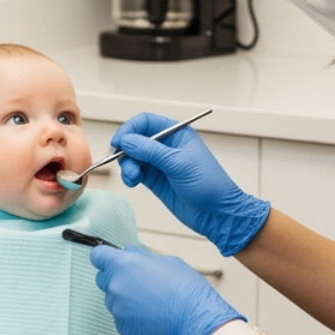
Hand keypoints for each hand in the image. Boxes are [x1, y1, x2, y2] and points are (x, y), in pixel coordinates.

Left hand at [90, 245, 243, 334]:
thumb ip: (142, 257)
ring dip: (126, 299)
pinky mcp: (123, 329)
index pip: (98, 256)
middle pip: (103, 279)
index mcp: (124, 265)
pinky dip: (133, 318)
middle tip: (140, 283)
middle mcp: (115, 287)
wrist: (196, 320)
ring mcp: (117, 310)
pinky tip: (153, 317)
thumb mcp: (167, 262)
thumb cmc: (186, 288)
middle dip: (116, 278)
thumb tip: (128, 251)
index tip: (112, 260)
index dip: (105, 257)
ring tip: (152, 303)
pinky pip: (122, 319)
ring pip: (113, 301)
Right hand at [111, 112, 269, 255]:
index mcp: (177, 133)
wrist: (215, 213)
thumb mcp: (178, 163)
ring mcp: (159, 163)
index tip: (119, 142)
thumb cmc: (208, 183)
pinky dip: (129, 175)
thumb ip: (150, 150)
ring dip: (127, 165)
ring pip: (132, 156)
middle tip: (123, 161)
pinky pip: (135, 171)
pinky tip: (133, 182)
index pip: (146, 122)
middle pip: (135, 138)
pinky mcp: (155, 179)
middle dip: (126, 149)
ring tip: (133, 177)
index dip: (130, 129)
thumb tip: (126, 140)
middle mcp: (166, 145)